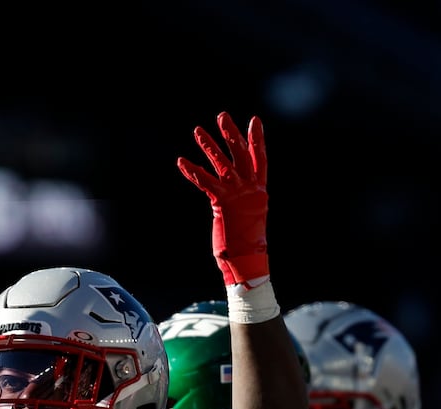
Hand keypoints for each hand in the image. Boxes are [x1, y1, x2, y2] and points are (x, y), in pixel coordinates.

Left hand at [177, 111, 269, 288]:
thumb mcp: (249, 216)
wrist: (247, 260)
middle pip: (240, 154)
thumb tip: (240, 197)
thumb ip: (244, 201)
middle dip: (230, 134)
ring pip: (221, 163)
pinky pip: (204, 181)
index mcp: (259, 191)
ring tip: (197, 130)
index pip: (260, 159)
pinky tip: (181, 161)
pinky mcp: (221, 202)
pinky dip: (192, 171)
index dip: (256, 139)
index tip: (254, 121)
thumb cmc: (247, 244)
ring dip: (208, 145)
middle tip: (222, 115)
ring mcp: (236, 194)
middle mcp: (250, 189)